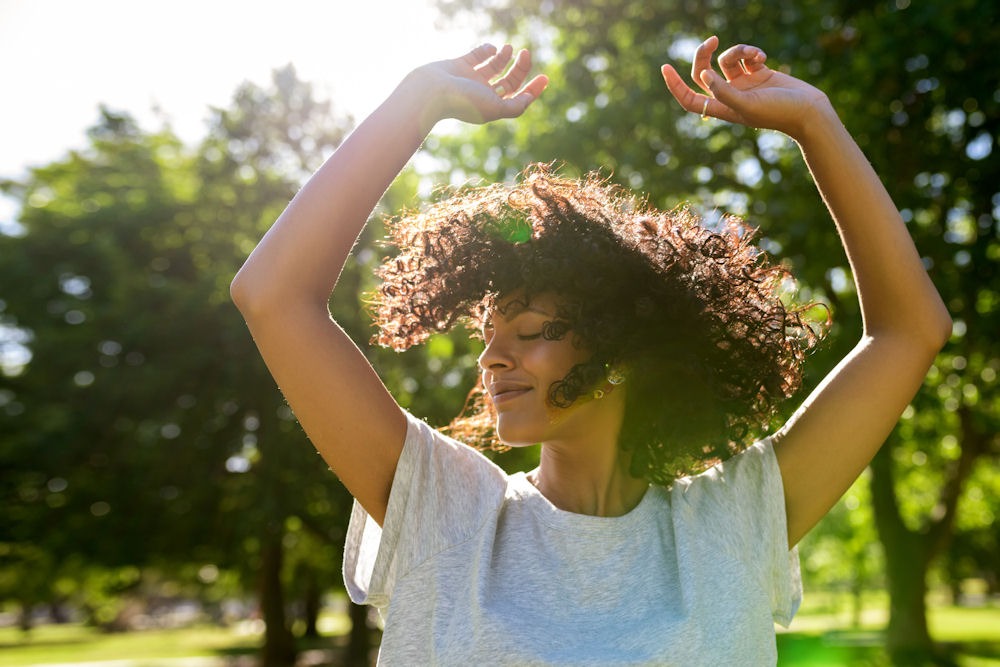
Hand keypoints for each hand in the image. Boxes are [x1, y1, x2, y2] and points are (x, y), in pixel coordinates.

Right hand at [412, 43, 548, 124]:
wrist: (431, 91)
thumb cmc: (463, 102)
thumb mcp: (495, 108)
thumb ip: (515, 107)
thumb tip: (529, 98)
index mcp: (491, 107)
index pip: (517, 98)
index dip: (532, 90)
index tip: (545, 77)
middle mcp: (482, 94)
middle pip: (508, 81)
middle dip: (520, 69)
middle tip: (525, 54)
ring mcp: (470, 79)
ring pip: (494, 66)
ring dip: (504, 56)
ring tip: (509, 48)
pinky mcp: (459, 65)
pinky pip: (477, 55)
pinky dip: (486, 50)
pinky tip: (491, 49)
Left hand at [661, 36, 831, 139]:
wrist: (807, 110)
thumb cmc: (777, 112)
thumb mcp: (746, 105)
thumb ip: (723, 91)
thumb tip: (703, 74)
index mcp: (721, 108)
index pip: (689, 99)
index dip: (675, 86)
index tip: (665, 67)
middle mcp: (729, 95)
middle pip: (703, 72)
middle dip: (704, 55)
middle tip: (711, 40)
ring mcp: (743, 84)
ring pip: (727, 59)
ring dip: (739, 51)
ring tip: (755, 55)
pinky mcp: (758, 73)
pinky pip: (746, 56)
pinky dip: (752, 52)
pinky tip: (763, 58)